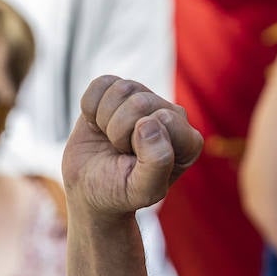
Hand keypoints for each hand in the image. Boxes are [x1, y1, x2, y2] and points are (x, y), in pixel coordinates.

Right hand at [62, 76, 202, 218]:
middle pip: (139, 102)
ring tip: (110, 141)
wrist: (89, 190)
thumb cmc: (120, 192)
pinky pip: (100, 83)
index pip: (164, 119)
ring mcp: (144, 100)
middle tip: (120, 152)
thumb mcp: (142, 190)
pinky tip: (98, 126)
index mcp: (187, 141)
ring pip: (120, 89)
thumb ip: (157, 163)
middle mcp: (170, 115)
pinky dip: (90, 108)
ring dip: (105, 120)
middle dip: (119, 131)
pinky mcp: (117, 92)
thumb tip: (149, 122)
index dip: (139, 141)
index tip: (136, 162)